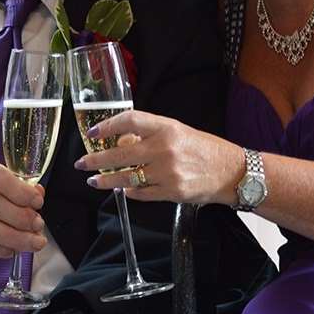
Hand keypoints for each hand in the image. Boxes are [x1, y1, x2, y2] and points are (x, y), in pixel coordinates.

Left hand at [73, 110, 243, 205]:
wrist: (232, 171)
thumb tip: (121, 141)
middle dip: (96, 160)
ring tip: (94, 180)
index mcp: (167, 128)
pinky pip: (141, 193)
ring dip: (106, 180)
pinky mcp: (172, 192)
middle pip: (121, 153)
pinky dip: (129, 193)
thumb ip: (151, 134)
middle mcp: (165, 148)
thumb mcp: (179, 131)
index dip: (108, 125)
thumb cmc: (205, 149)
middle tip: (82, 163)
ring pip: (127, 178)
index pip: (130, 120)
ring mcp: (168, 172)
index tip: (93, 133)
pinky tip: (122, 191)